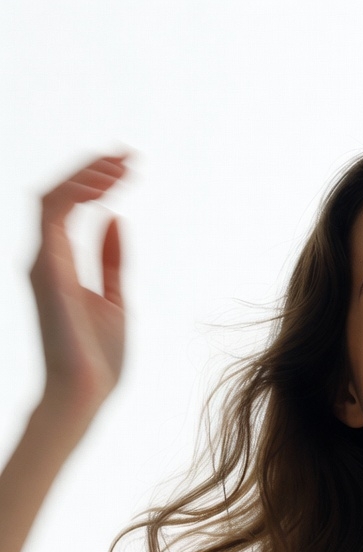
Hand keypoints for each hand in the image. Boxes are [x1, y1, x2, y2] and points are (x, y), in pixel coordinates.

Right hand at [28, 155, 128, 424]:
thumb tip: (116, 218)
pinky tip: (107, 186)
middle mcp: (45, 257)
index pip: (71, 207)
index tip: (129, 167)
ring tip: (122, 165)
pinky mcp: (45, 268)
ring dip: (87, 175)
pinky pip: (52, 215)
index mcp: (61, 264)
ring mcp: (41, 262)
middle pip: (59, 195)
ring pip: (52, 197)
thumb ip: (112, 259)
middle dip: (92, 170)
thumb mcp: (116, 298)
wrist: (87, 391)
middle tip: (129, 156)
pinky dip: (77, 193)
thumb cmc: (100, 356)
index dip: (97, 182)